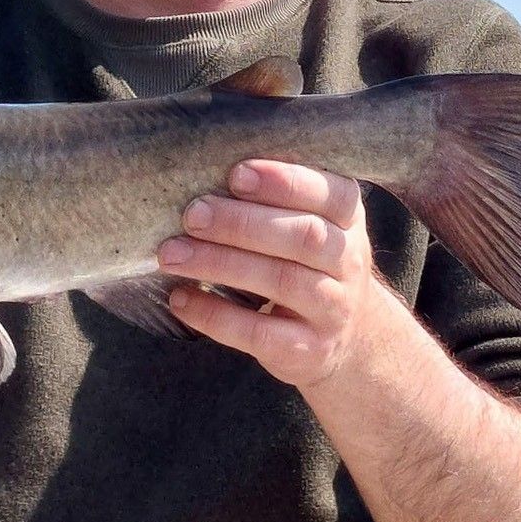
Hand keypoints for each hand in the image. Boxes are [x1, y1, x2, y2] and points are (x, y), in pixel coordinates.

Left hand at [156, 160, 402, 387]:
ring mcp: (332, 310)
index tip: (236, 174)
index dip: (285, 182)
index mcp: (348, 220)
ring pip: (280, 281)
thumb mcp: (312, 225)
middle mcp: (349, 263)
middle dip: (241, 223)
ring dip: (220, 264)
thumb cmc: (309, 264)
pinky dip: (214, 314)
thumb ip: (276, 200)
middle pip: (302, 237)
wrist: (349, 340)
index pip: (330, 195)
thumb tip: (201, 171)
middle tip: (191, 214)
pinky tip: (180, 299)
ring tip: (171, 254)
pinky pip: (258, 332)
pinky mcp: (306, 350)